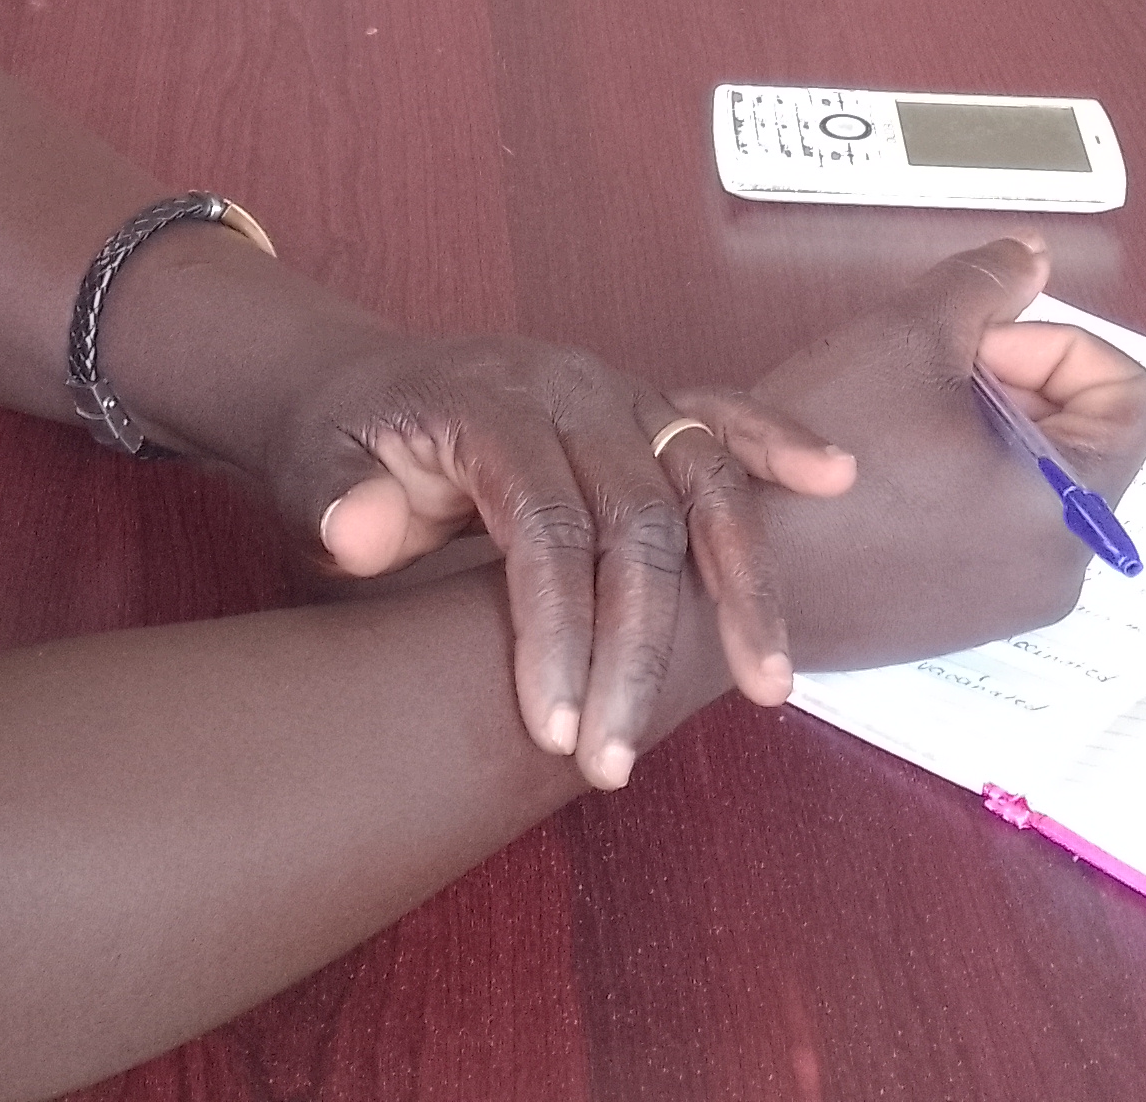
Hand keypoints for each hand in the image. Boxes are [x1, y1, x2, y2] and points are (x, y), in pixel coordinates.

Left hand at [258, 326, 853, 785]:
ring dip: (741, 585)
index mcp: (488, 407)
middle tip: (615, 762)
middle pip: (636, 519)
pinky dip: (778, 442)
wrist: (355, 384)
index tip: (556, 731)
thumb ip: (336, 499)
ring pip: (702, 481)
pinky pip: (721, 416)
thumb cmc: (341, 444)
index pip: (546, 523)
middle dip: (639, 648)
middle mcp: (568, 388)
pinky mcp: (644, 404)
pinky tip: (833, 476)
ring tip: (768, 685)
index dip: (557, 630)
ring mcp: (615, 391)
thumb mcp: (312, 471)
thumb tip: (361, 530)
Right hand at [736, 236, 1145, 677]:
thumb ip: (987, 283)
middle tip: (933, 368)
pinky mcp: (960, 622)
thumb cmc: (823, 449)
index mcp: (1070, 507)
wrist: (719, 571)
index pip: (1133, 400)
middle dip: (1018, 385)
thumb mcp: (907, 334)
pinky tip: (885, 465)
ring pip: (1035, 486)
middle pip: (1084, 443)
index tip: (977, 346)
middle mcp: (1060, 573)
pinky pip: (996, 532)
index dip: (1061, 347)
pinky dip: (964, 483)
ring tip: (901, 413)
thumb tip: (1033, 259)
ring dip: (987, 431)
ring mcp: (1010, 608)